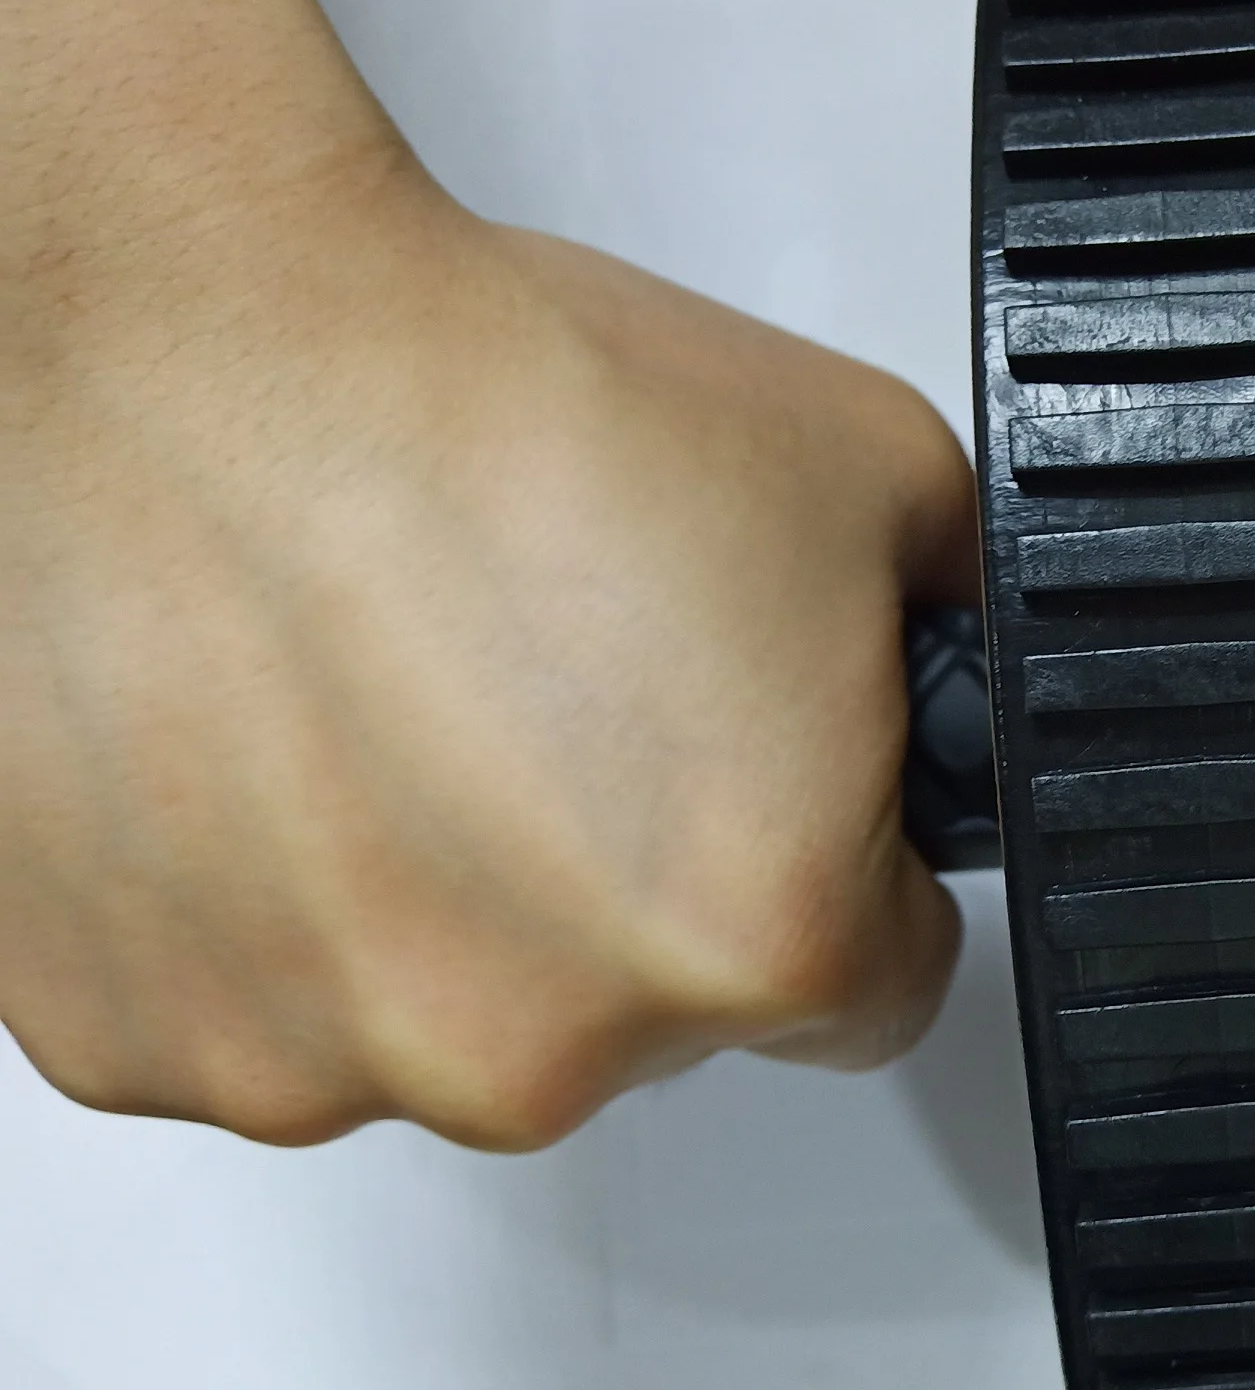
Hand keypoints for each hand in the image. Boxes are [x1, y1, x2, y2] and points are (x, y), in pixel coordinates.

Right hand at [0, 0, 972, 1147]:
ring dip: (447, 907)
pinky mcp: (140, 1037)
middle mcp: (539, 1044)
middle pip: (657, 1020)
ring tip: (400, 707)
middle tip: (565, 707)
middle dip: (636, 886)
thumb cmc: (489, 396)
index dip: (851, 878)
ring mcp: (323, 1059)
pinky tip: (273, 755)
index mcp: (758, 937)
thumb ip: (965, 647)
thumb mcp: (874, 480)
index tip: (786, 805)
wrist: (192, 330)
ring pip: (454, 1020)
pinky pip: (266, 1011)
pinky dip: (273, 914)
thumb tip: (980, 697)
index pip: (878, 991)